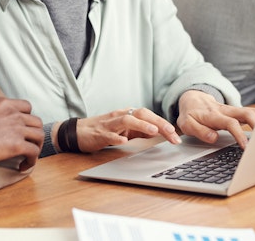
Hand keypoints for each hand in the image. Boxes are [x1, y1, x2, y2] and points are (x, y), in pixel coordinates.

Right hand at [0, 98, 43, 173]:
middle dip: (34, 134)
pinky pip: (34, 152)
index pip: (27, 107)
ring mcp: (16, 128)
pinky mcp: (16, 145)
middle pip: (37, 122)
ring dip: (36, 147)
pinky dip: (32, 160)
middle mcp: (14, 114)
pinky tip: (23, 166)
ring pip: (39, 136)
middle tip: (28, 144)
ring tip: (28, 156)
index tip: (23, 129)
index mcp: (5, 104)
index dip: (28, 119)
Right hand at [64, 108, 181, 152]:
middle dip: (158, 123)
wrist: (78, 131)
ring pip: (127, 120)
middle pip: (142, 114)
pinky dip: (117, 137)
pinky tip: (124, 141)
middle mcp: (121, 116)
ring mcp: (110, 124)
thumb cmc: (104, 130)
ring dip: (141, 124)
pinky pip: (109, 134)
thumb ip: (141, 130)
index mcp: (128, 115)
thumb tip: (159, 132)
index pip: (149, 116)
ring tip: (153, 131)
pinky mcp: (99, 133)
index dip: (163, 124)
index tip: (176, 135)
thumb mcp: (126, 130)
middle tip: (171, 133)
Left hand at [176, 90, 254, 148]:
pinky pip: (252, 113)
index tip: (246, 147)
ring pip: (252, 111)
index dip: (240, 135)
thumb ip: (200, 131)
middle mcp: (226, 111)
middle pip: (247, 113)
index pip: (230, 123)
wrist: (192, 99)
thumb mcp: (186, 124)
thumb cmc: (190, 114)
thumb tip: (214, 138)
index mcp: (213, 115)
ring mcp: (233, 110)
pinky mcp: (237, 112)